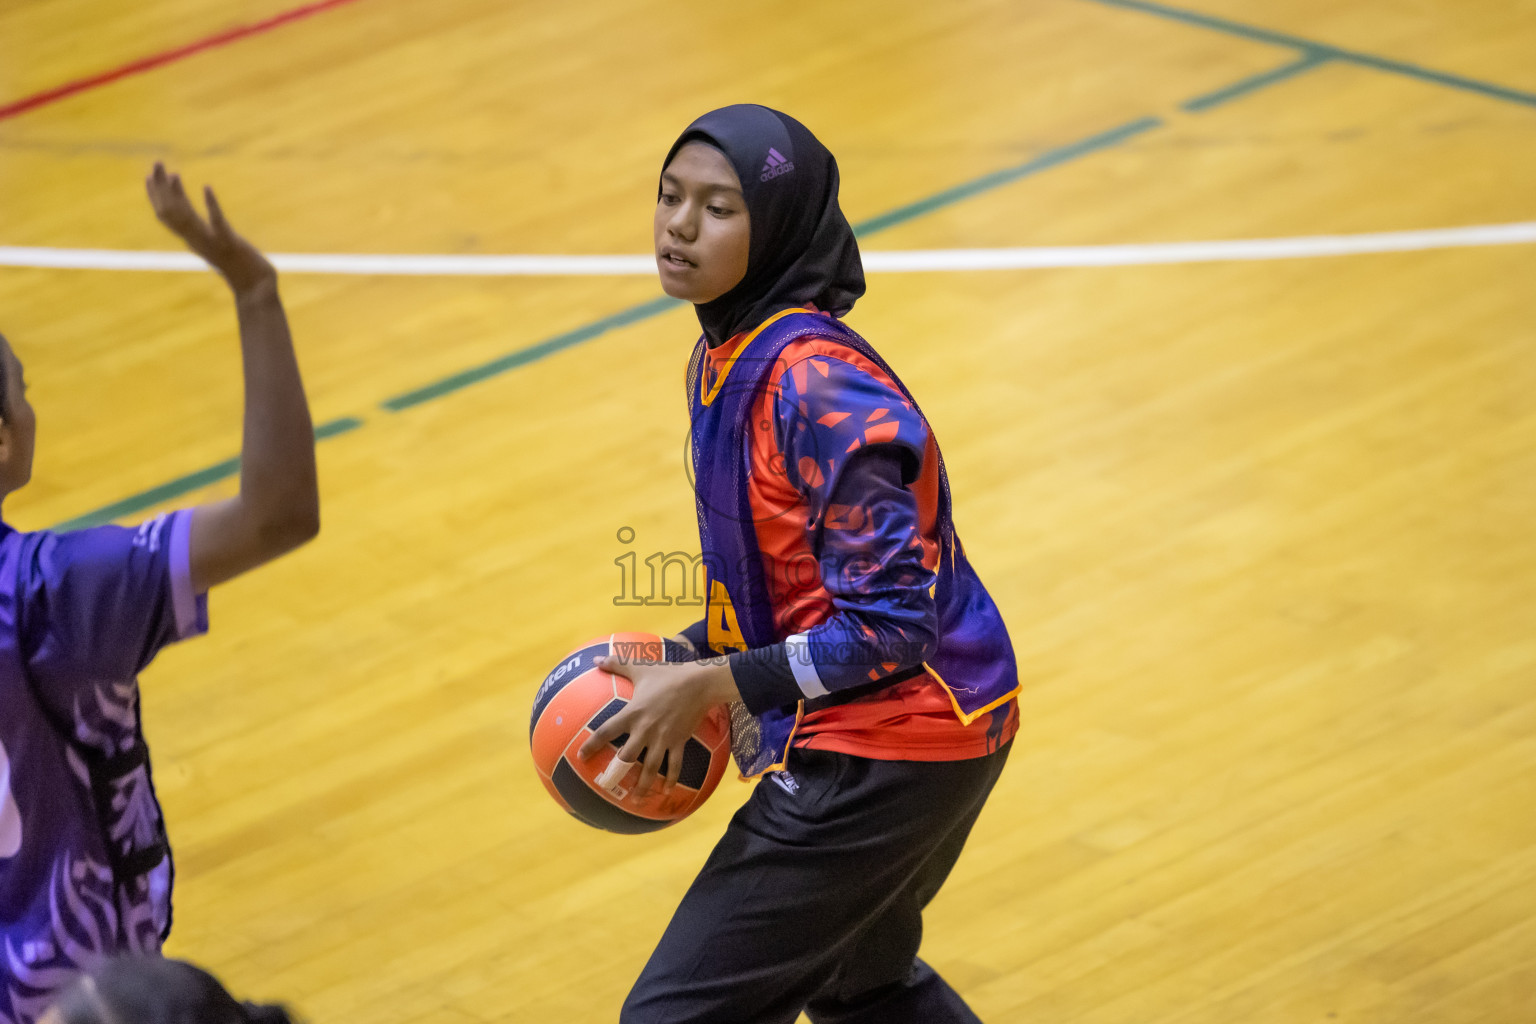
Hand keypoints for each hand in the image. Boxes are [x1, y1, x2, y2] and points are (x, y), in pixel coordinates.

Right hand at [145, 162, 275, 296]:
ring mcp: (212, 243)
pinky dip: (211, 205)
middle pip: (170, 212)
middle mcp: (198, 241)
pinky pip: (217, 223)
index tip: (150, 176)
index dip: (157, 196)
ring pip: (186, 216)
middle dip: (160, 188)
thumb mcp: (219, 249)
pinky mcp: (230, 244)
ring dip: (178, 193)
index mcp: (194, 241)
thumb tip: (200, 224)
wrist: (256, 292)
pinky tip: (207, 188)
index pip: (168, 216)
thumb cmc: (242, 270)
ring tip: (172, 173)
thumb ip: (208, 236)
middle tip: (156, 163)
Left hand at [578, 655, 738, 796]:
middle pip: (626, 757)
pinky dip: (671, 779)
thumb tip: (596, 659)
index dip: (592, 744)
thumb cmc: (668, 674)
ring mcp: (663, 738)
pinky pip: (674, 765)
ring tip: (637, 801)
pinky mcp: (679, 742)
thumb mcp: (640, 668)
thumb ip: (617, 665)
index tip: (581, 756)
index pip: (607, 731)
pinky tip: (666, 790)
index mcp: (632, 713)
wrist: (698, 683)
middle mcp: (645, 730)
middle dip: (615, 773)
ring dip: (643, 786)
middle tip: (606, 786)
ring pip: (650, 768)